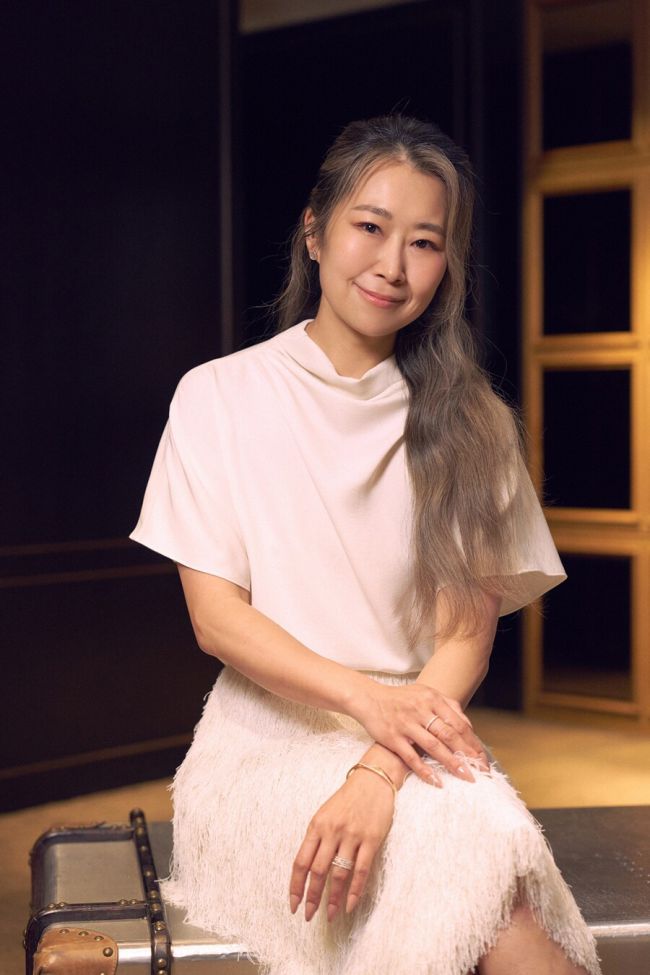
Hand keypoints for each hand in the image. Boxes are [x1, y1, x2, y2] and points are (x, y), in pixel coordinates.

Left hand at [289, 770, 393, 922]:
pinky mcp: (371, 839)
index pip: (301, 862)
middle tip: (308, 916)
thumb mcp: (324, 814)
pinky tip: (349, 905)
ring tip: (330, 915)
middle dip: (312, 897)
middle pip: (317, 872)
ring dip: (333, 899)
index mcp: (317, 826)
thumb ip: (316, 839)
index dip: (295, 886)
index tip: (293, 904)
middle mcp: (332, 831)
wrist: (372, 780)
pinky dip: (354, 891)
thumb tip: (307, 871)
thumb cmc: (346, 799)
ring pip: (339, 874)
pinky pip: (361, 870)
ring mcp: (352, 836)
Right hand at [354, 682, 488, 783]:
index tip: (483, 758)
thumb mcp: (425, 694)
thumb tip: (468, 725)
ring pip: (433, 746)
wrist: (369, 698)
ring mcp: (406, 724)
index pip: (458, 723)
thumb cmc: (401, 699)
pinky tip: (437, 781)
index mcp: (432, 699)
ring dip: (452, 763)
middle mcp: (420, 710)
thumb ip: (448, 706)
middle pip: (449, 734)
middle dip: (468, 754)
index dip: (473, 742)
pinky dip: (425, 770)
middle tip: (481, 771)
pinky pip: (411, 757)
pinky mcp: (392, 737)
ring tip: (466, 776)